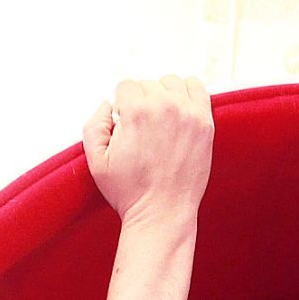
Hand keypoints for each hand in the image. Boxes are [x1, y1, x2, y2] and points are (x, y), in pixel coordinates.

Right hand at [84, 75, 212, 225]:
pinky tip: (180, 111)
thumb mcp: (96, 161)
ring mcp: (188, 114)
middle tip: (145, 132)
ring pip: (171, 83)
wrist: (162, 215)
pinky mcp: (205, 124)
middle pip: (148, 85)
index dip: (122, 108)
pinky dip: (188, 93)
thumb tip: (109, 104)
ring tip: (161, 122)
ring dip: (164, 97)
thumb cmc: (130, 193)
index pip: (126, 87)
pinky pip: (197, 87)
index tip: (128, 128)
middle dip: (142, 104)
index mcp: (137, 111)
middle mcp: (165, 107)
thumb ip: (93, 125)